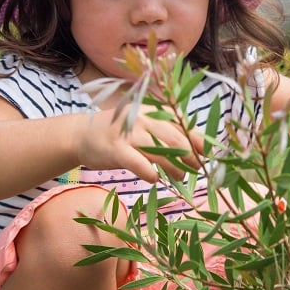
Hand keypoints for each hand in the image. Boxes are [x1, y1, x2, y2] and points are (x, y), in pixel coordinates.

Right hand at [76, 104, 204, 182]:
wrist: (80, 135)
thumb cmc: (119, 133)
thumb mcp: (143, 126)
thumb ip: (166, 132)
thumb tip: (198, 147)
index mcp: (152, 110)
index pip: (182, 123)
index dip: (199, 139)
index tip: (209, 154)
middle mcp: (142, 118)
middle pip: (176, 138)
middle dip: (191, 156)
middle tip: (197, 169)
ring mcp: (128, 133)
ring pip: (161, 151)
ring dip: (175, 168)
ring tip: (180, 178)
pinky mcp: (115, 150)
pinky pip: (139, 163)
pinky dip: (150, 173)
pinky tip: (155, 179)